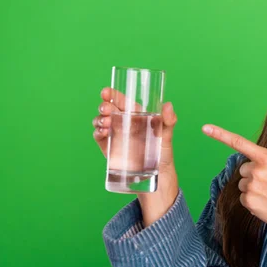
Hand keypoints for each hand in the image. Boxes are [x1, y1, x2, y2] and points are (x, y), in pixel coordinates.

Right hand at [92, 87, 179, 226]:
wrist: (156, 175)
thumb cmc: (163, 152)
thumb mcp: (167, 135)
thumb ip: (169, 120)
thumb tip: (168, 105)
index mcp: (136, 116)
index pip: (122, 101)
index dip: (113, 94)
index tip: (106, 91)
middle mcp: (124, 123)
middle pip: (109, 109)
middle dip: (104, 106)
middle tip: (106, 109)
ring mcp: (115, 135)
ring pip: (101, 121)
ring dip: (99, 119)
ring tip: (107, 122)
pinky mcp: (109, 148)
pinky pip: (99, 137)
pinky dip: (97, 132)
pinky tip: (103, 132)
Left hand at [202, 116, 266, 250]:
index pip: (240, 143)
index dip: (221, 135)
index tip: (205, 128)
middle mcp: (257, 172)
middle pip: (243, 168)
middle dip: (253, 173)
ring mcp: (252, 187)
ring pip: (243, 183)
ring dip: (252, 187)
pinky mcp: (249, 202)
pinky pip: (243, 197)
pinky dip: (252, 199)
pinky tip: (266, 202)